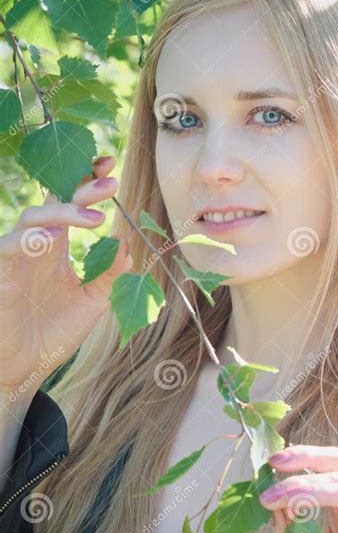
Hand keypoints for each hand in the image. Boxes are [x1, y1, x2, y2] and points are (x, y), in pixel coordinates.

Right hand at [0, 156, 132, 395]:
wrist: (26, 368)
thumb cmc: (55, 333)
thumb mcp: (93, 302)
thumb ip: (111, 274)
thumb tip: (129, 242)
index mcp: (58, 248)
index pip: (71, 204)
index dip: (86, 181)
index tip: (110, 164)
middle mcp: (37, 247)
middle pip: (54, 203)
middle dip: (81, 188)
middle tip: (110, 183)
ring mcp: (16, 259)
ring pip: (31, 219)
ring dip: (61, 213)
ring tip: (92, 218)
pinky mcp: (0, 276)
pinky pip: (6, 249)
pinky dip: (27, 241)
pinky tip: (51, 239)